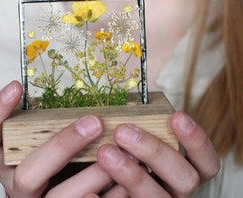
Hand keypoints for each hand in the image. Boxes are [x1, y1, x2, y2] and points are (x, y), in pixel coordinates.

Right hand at [0, 81, 117, 196]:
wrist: (67, 192)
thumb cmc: (58, 160)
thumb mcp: (44, 139)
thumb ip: (49, 125)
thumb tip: (79, 96)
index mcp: (8, 165)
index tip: (15, 85)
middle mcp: (19, 188)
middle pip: (27, 174)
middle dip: (62, 146)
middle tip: (95, 122)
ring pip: (61, 196)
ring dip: (94, 174)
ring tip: (123, 153)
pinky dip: (111, 194)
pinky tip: (128, 179)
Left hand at [89, 112, 219, 196]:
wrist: (97, 186)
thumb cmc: (121, 154)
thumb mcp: (135, 143)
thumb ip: (137, 131)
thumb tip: (122, 106)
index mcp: (182, 172)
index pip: (206, 163)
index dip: (196, 141)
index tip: (176, 116)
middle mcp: (175, 192)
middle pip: (186, 180)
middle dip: (156, 152)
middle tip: (122, 132)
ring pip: (156, 197)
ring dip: (132, 174)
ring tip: (105, 153)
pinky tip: (90, 189)